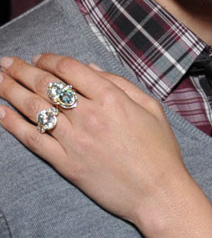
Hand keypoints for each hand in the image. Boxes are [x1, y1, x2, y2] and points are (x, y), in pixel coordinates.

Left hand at [0, 55, 211, 237]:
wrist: (157, 191)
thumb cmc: (159, 148)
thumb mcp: (150, 106)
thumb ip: (120, 83)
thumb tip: (91, 67)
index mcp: (112, 97)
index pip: (70, 69)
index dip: (50, 59)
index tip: (38, 57)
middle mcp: (89, 115)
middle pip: (47, 86)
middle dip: (23, 70)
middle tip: (6, 62)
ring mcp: (74, 140)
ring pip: (35, 109)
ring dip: (12, 91)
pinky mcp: (65, 164)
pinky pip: (33, 140)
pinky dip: (13, 125)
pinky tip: (0, 113)